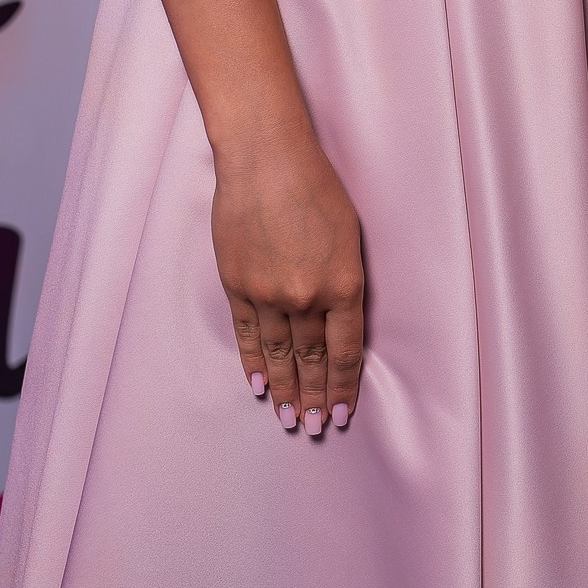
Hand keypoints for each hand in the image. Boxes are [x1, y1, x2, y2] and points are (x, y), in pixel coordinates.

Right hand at [210, 124, 364, 437]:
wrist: (265, 159)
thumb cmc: (316, 187)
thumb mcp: (349, 235)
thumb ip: (343, 281)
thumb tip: (336, 320)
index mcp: (343, 283)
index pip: (344, 350)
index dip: (342, 385)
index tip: (341, 413)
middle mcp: (306, 296)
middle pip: (312, 360)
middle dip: (314, 397)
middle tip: (313, 428)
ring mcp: (268, 293)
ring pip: (279, 354)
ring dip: (284, 389)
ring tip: (287, 417)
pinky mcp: (237, 284)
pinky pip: (248, 334)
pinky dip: (254, 361)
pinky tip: (258, 384)